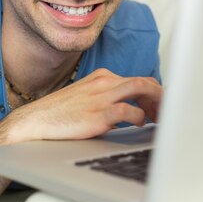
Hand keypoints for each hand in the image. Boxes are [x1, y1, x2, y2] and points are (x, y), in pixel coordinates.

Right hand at [8, 68, 162, 142]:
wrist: (36, 121)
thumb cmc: (61, 114)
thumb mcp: (86, 99)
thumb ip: (108, 99)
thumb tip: (132, 110)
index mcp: (102, 77)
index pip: (139, 80)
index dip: (155, 94)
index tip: (161, 108)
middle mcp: (103, 82)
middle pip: (144, 81)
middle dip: (161, 97)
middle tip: (166, 114)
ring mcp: (101, 96)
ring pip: (141, 88)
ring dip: (157, 102)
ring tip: (161, 117)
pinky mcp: (98, 113)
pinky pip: (128, 110)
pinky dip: (140, 116)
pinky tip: (140, 124)